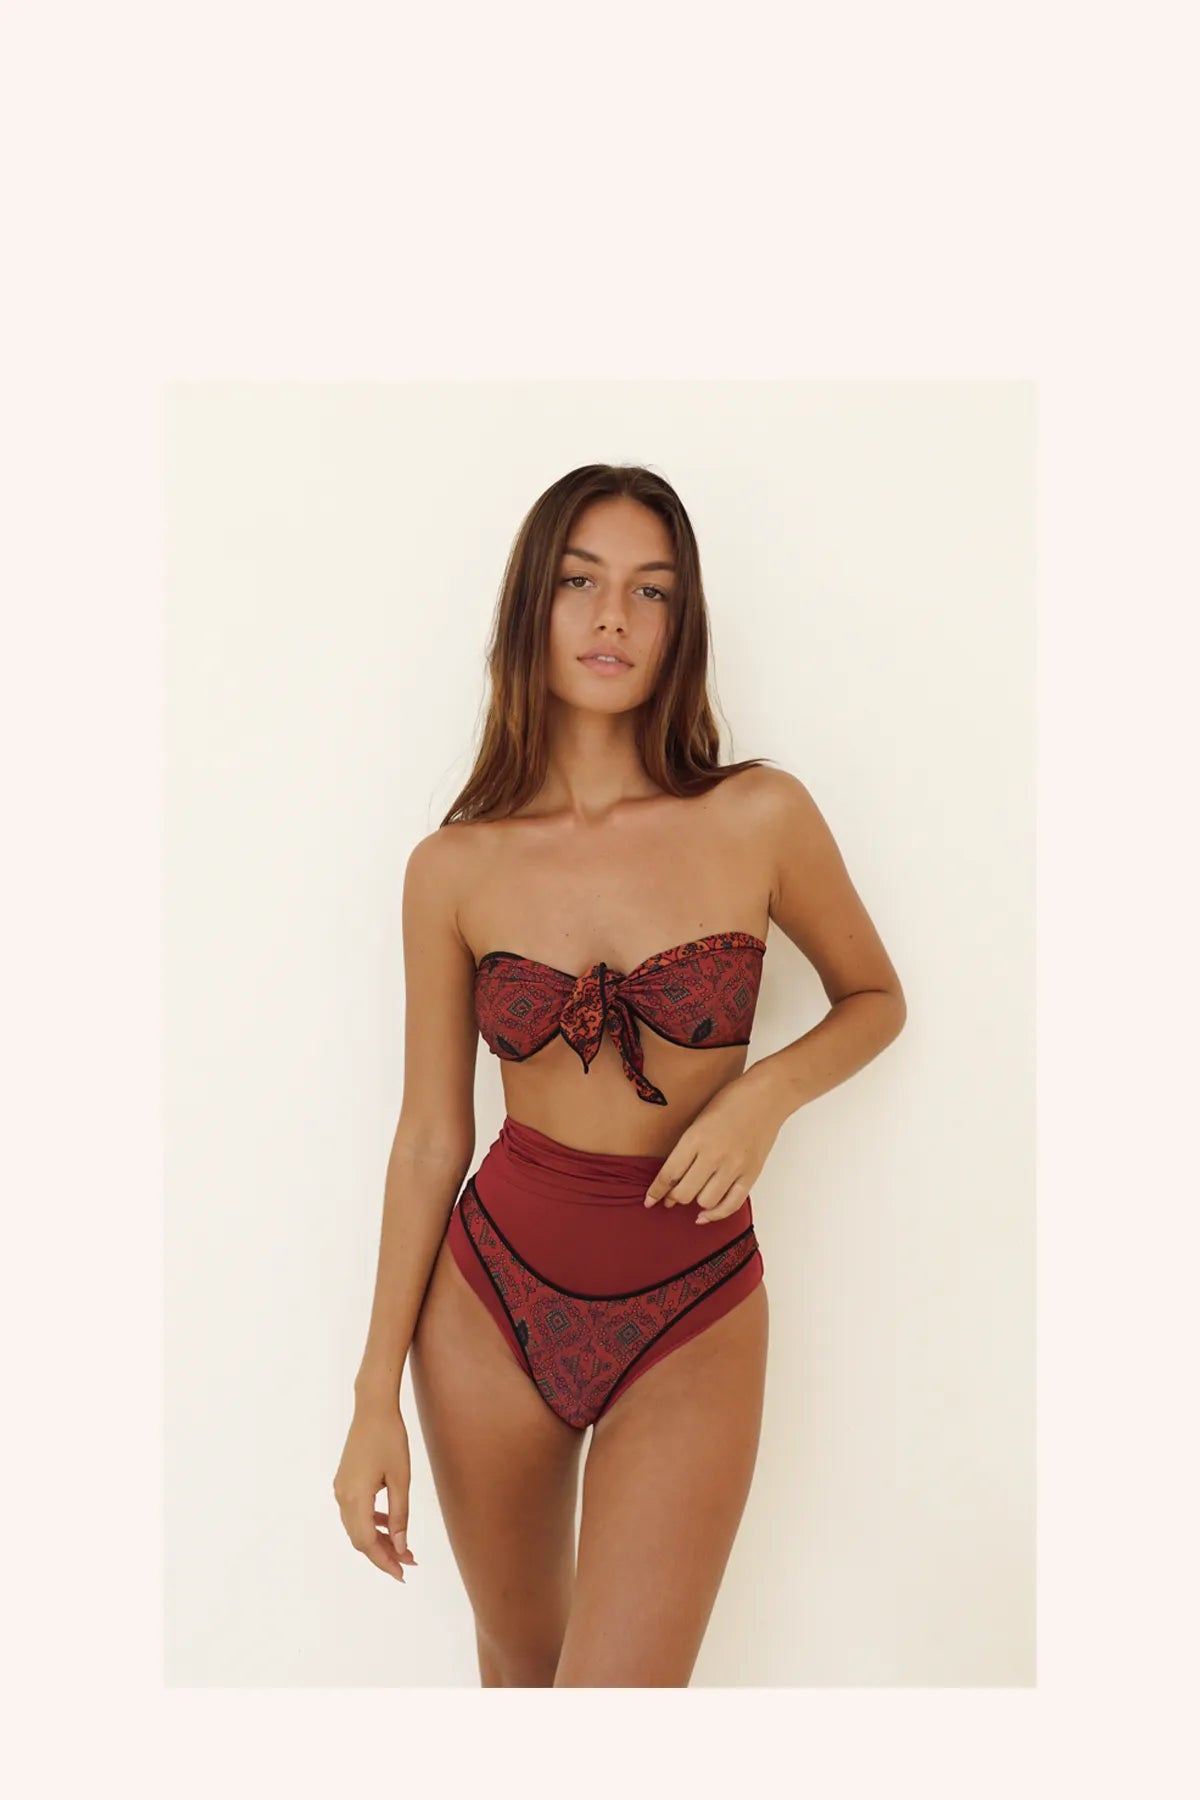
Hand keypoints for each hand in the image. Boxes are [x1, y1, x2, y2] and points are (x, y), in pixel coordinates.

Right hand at [333, 1400, 418, 1582]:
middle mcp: (342, 1497)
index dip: (385, 1561)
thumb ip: (400, 1515)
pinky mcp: (344, 1482)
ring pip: (357, 1527)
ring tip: (403, 1546)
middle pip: (360, 1539)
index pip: (367, 1543)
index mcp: (355, 1498)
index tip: (403, 1574)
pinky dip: (371, 1523)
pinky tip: (389, 1523)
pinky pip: (355, 1512)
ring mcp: (340, 1489)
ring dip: (378, 1540)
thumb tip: (401, 1547)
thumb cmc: (390, 1439)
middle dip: (383, 1554)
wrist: (373, 1408)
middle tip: (408, 1562)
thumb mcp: (401, 1479)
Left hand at [644, 1068, 784, 1222]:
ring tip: (694, 1195)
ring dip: (696, 1202)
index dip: (656, 1191)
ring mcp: (734, 1167)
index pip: (669, 1174)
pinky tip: (706, 1214)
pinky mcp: (751, 1174)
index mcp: (695, 1138)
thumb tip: (673, 1178)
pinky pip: (731, 1204)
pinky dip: (716, 1214)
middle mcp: (713, 1155)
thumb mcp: (699, 1119)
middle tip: (671, 1197)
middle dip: (674, 1198)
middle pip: (684, 1193)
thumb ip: (686, 1148)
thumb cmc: (731, 1101)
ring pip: (705, 1201)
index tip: (649, 1201)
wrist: (767, 1096)